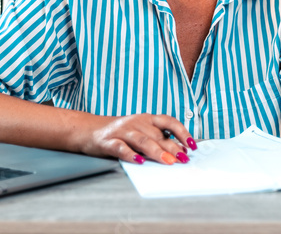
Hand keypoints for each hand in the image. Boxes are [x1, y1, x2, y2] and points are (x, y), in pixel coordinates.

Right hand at [77, 113, 195, 164]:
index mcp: (147, 119)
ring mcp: (122, 131)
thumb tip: (181, 151)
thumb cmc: (120, 133)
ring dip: (157, 152)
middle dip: (173, 148)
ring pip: (142, 141)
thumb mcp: (140, 131)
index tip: (192, 145)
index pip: (168, 122)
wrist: (88, 129)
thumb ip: (158, 139)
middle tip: (184, 159)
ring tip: (168, 162)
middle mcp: (136, 123)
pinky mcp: (108, 141)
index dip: (182, 132)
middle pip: (158, 135)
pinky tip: (139, 162)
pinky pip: (121, 148)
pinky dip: (131, 155)